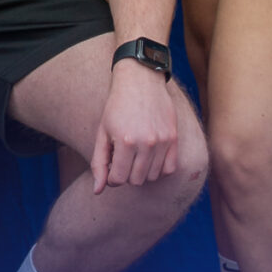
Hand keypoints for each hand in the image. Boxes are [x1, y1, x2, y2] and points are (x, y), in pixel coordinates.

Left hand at [90, 60, 180, 191]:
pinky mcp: (174, 138)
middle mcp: (147, 143)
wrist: (140, 79)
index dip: (111, 176)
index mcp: (125, 142)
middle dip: (125, 174)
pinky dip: (158, 169)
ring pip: (152, 177)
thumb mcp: (102, 132)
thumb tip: (97, 192)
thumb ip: (99, 163)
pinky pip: (169, 169)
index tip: (110, 164)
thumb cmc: (116, 106)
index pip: (118, 179)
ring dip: (141, 171)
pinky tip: (149, 157)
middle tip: (122, 157)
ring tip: (135, 154)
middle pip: (135, 180)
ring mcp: (163, 141)